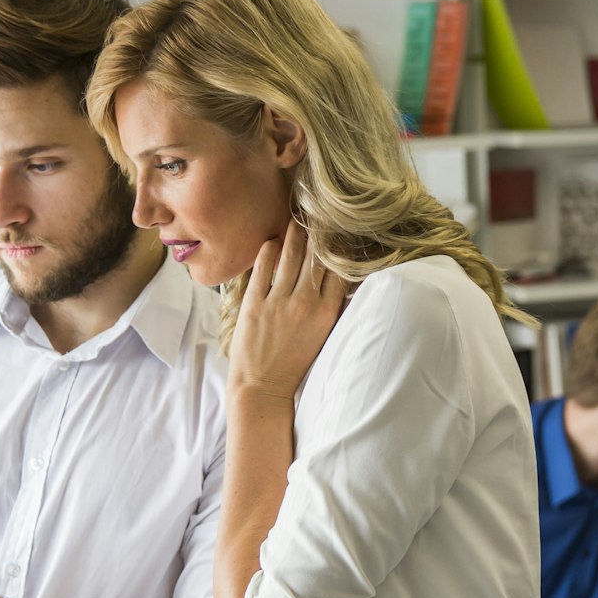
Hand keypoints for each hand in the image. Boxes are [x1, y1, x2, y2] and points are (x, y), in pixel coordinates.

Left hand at [227, 223, 345, 402]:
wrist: (263, 387)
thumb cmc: (296, 363)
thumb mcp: (324, 336)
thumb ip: (332, 308)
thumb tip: (343, 281)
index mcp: (326, 312)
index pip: (337, 268)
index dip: (338, 245)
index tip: (338, 228)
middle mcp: (305, 303)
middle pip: (316, 256)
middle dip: (318, 231)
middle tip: (318, 211)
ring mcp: (278, 302)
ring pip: (291, 256)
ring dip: (295, 233)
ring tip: (297, 218)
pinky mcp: (254, 304)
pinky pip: (263, 268)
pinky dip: (269, 250)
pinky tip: (273, 240)